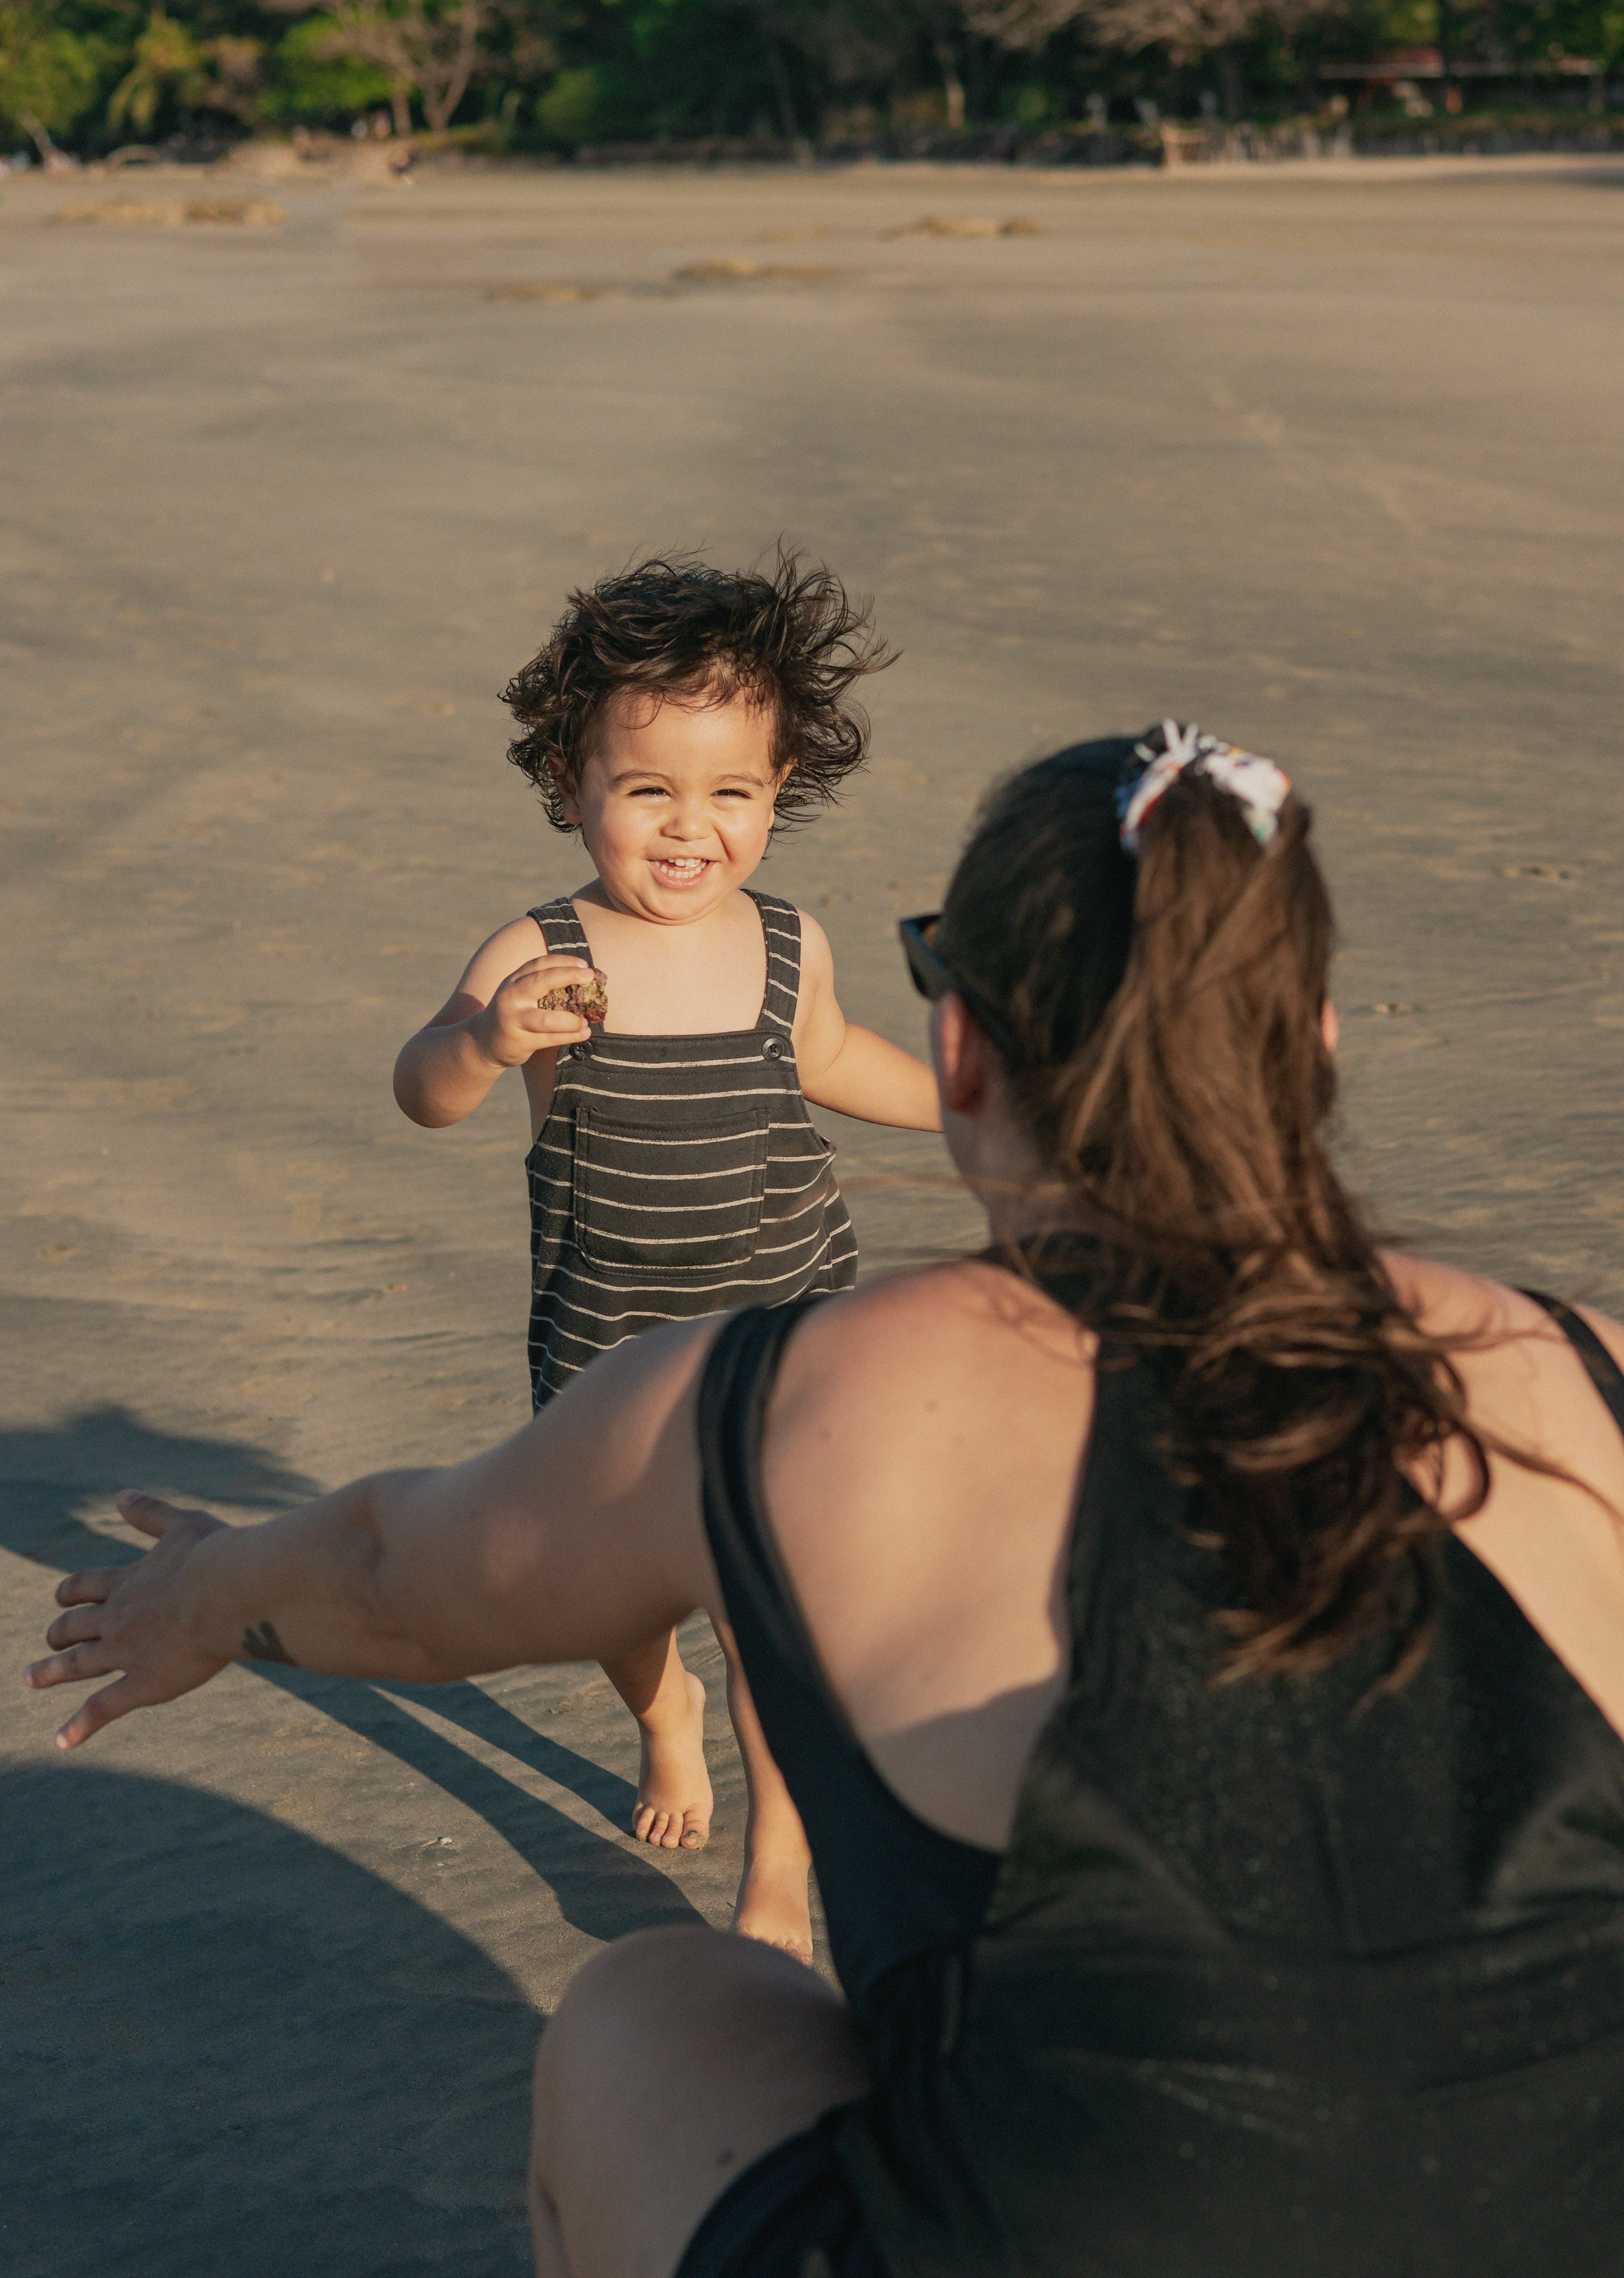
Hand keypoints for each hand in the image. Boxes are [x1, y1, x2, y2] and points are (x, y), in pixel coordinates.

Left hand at [26, 1491, 233, 1750]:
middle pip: (74, 1626)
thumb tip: (122, 1495)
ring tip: (31, 1678)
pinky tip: (61, 1740)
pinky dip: (79, 1726)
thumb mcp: (182, 1525)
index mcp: (129, 1581)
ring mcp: (125, 1653)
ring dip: (52, 1671)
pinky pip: (102, 1708)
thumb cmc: (215, 1557)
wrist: (229, 1593)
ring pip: (77, 1664)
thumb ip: (150, 1513)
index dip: (70, 1593)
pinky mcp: (141, 1685)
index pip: (85, 1586)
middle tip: (49, 1641)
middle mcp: (118, 1617)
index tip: (62, 1598)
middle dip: (59, 1633)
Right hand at [471, 954, 594, 1067]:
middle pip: (541, 982)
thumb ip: (543, 987)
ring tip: (586, 1021)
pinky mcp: (518, 1040)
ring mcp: (514, 1019)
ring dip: (571, 1020)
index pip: (540, 964)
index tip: (585, 965)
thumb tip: (584, 981)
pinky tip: (584, 1033)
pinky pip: (549, 1039)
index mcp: (514, 980)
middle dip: (568, 976)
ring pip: (547, 1018)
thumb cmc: (513, 1014)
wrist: (483, 1041)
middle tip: (590, 977)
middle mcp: (511, 996)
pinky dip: (570, 1036)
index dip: (564, 961)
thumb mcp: (520, 994)